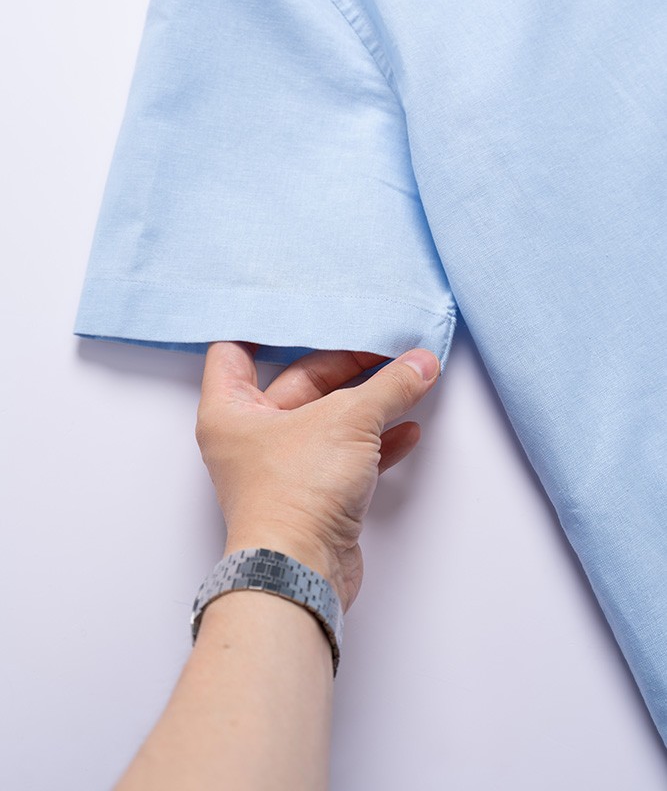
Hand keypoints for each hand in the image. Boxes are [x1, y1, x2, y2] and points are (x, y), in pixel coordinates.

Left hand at [195, 342, 440, 612]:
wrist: (302, 572)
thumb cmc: (296, 493)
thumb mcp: (348, 421)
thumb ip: (389, 386)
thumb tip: (421, 363)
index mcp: (232, 410)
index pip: (234, 350)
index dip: (264, 326)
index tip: (301, 308)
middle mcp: (251, 436)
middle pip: (298, 380)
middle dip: (345, 365)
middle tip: (385, 346)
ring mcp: (283, 467)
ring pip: (327, 419)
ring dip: (367, 402)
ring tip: (406, 380)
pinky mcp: (313, 495)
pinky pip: (346, 455)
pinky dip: (376, 441)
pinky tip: (407, 428)